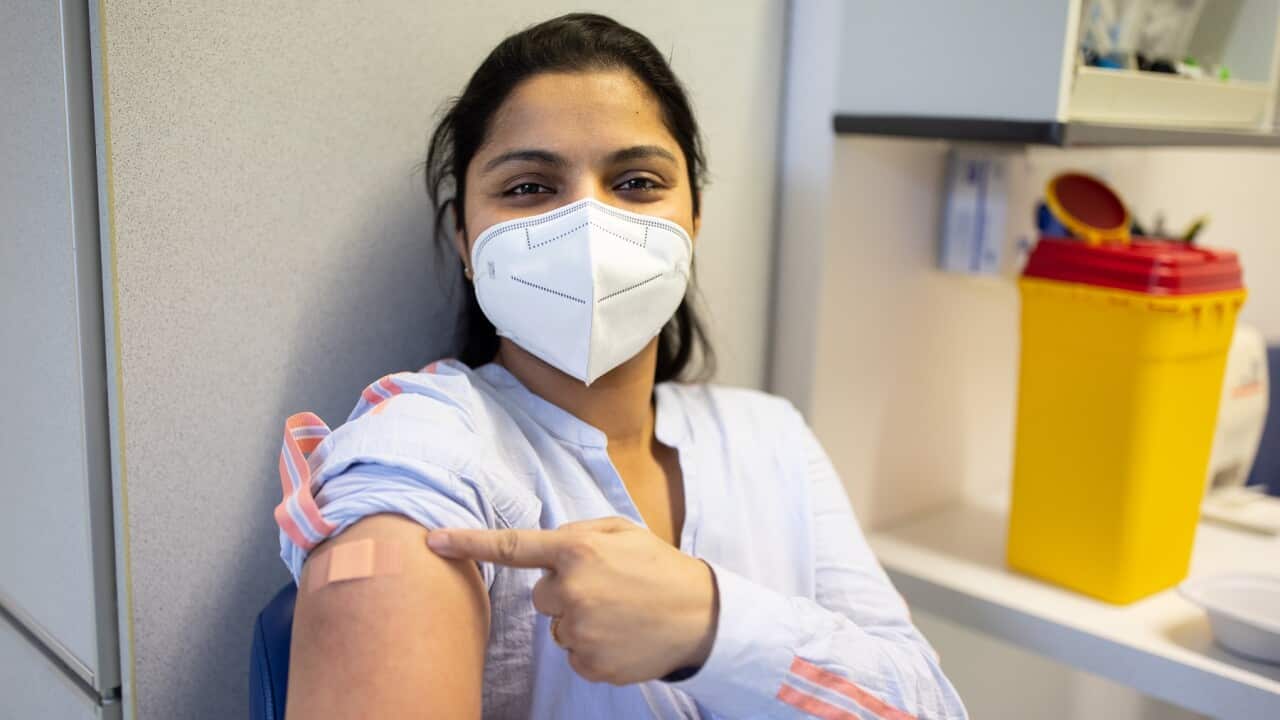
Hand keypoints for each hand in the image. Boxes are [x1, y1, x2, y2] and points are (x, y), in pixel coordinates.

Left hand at [426, 516, 718, 684]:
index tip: (432, 540)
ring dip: (580, 619)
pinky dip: (592, 645)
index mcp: (577, 550)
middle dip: (565, 590)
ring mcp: (579, 631)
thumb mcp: (622, 531)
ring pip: (557, 626)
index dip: (467, 543)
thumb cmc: (659, 567)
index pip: (510, 547)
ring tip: (620, 611)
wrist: (701, 616)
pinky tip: (621, 634)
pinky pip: (573, 653)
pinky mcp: (589, 662)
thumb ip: (577, 533)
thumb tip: (542, 550)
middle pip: (541, 595)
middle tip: (606, 587)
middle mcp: (571, 591)